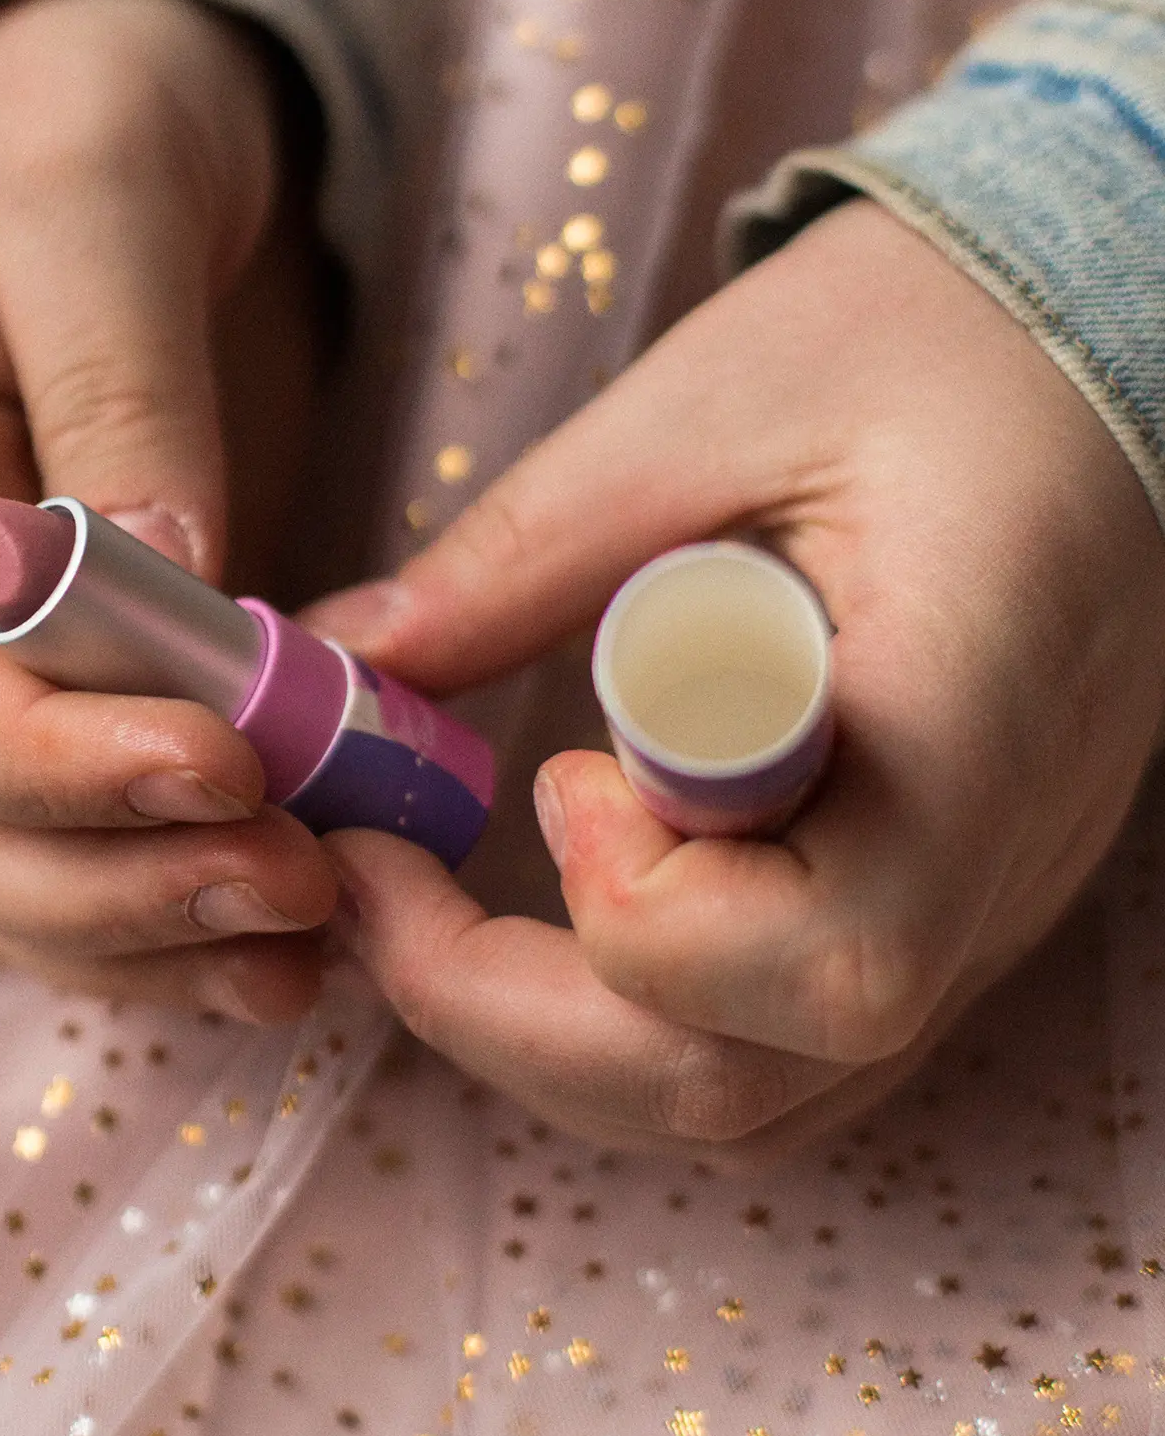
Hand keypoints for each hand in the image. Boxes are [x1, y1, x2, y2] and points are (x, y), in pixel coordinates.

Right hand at [0, 0, 339, 1023]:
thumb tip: (174, 591)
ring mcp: (28, 643)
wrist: (118, 85)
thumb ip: (113, 387)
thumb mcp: (90, 193)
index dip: (50, 769)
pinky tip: (314, 923)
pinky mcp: (135, 657)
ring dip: (163, 925)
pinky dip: (207, 891)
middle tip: (295, 880)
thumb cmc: (77, 94)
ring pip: (37, 860)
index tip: (221, 768)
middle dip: (117, 881)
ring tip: (315, 934)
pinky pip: (134, 821)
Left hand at [307, 200, 1164, 1152]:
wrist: (1090, 350)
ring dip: (556, 1037)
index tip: (537, 768)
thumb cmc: (919, 339)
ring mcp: (975, 905)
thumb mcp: (706, 408)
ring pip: (756, 1096)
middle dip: (512, 1017)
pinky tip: (562, 894)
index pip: (822, 962)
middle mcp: (994, 863)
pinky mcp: (940, 900)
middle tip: (376, 887)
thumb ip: (525, 550)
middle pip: (751, 1081)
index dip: (637, 908)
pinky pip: (779, 1043)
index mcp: (970, 724)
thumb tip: (346, 661)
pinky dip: (631, 1013)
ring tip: (432, 906)